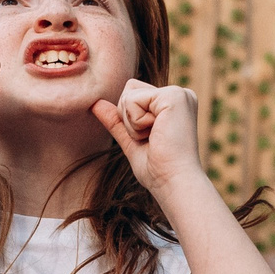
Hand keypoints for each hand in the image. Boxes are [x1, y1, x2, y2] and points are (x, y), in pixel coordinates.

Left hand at [92, 79, 201, 196]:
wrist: (173, 183)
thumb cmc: (158, 170)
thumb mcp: (132, 142)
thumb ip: (117, 121)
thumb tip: (95, 103)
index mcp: (172, 103)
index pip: (132, 94)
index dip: (130, 120)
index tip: (153, 141)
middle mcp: (178, 94)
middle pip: (128, 90)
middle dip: (129, 119)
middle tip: (152, 139)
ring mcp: (178, 93)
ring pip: (128, 95)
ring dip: (132, 124)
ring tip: (156, 138)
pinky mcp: (173, 96)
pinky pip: (132, 100)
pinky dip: (136, 122)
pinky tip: (156, 134)